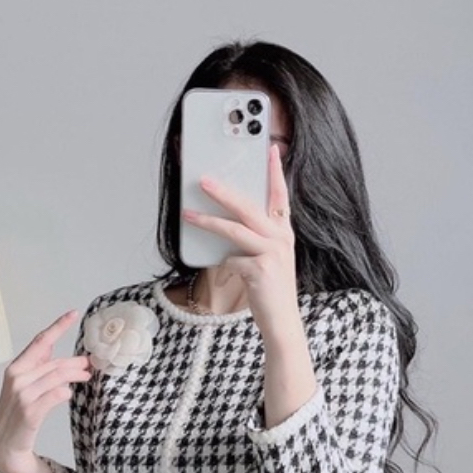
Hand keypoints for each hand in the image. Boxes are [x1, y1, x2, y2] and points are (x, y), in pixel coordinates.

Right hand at [0, 310, 90, 472]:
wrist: (4, 446)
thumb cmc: (17, 414)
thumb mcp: (24, 386)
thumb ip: (38, 368)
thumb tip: (58, 350)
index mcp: (15, 368)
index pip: (40, 342)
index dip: (58, 326)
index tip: (74, 314)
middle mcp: (17, 378)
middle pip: (55, 362)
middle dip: (75, 362)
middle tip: (90, 364)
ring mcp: (22, 395)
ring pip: (58, 377)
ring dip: (75, 375)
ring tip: (86, 377)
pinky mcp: (30, 411)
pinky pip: (55, 395)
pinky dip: (65, 393)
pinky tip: (69, 394)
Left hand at [182, 144, 299, 338]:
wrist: (282, 323)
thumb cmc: (271, 291)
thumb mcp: (268, 259)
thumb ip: (254, 239)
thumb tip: (224, 223)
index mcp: (284, 232)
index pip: (280, 195)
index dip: (275, 172)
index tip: (271, 149)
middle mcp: (281, 238)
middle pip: (249, 206)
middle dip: (224, 191)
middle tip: (204, 179)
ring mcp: (272, 253)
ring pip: (235, 229)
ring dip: (208, 220)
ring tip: (188, 213)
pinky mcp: (260, 269)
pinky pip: (231, 258)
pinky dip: (223, 263)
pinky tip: (223, 272)